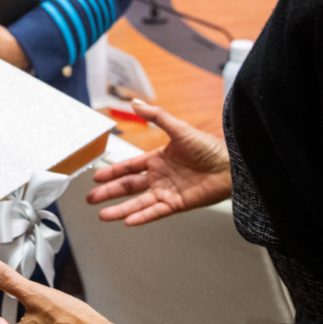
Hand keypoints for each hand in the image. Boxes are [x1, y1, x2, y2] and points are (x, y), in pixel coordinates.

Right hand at [87, 100, 231, 224]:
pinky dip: (142, 217)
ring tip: (103, 215)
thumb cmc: (209, 147)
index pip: (129, 167)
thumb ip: (156, 116)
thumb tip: (136, 102)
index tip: (96, 177)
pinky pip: (155, 212)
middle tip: (91, 199)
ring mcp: (167, 192)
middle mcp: (160, 177)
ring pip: (138, 203)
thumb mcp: (179, 128)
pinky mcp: (177, 204)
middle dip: (108, 193)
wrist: (231, 166)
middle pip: (128, 186)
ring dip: (120, 209)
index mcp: (158, 159)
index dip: (112, 172)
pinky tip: (128, 221)